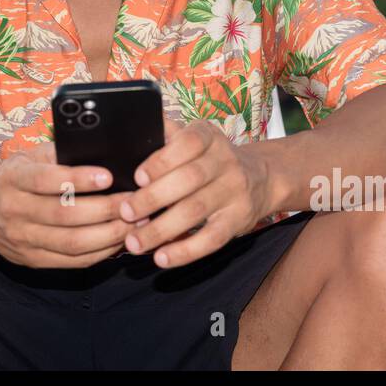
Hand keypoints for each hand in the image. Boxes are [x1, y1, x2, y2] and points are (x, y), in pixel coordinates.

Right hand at [0, 142, 144, 267]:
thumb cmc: (14, 178)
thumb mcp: (27, 157)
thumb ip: (57, 153)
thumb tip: (99, 149)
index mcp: (13, 179)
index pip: (46, 180)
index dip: (78, 179)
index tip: (108, 175)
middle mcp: (15, 211)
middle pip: (65, 215)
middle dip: (106, 210)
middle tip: (135, 202)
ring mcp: (22, 240)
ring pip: (72, 243)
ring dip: (109, 235)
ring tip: (135, 223)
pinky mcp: (33, 260)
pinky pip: (72, 261)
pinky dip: (100, 252)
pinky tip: (119, 240)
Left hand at [118, 119, 272, 267]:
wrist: (261, 178)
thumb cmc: (210, 159)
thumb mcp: (194, 138)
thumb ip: (166, 134)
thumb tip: (133, 128)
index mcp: (209, 136)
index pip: (188, 143)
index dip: (162, 160)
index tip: (137, 177)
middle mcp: (225, 161)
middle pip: (189, 179)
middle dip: (153, 198)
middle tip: (125, 212)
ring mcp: (235, 192)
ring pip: (196, 211)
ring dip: (161, 229)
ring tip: (134, 242)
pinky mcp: (238, 220)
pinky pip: (211, 239)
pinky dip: (185, 251)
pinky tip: (162, 258)